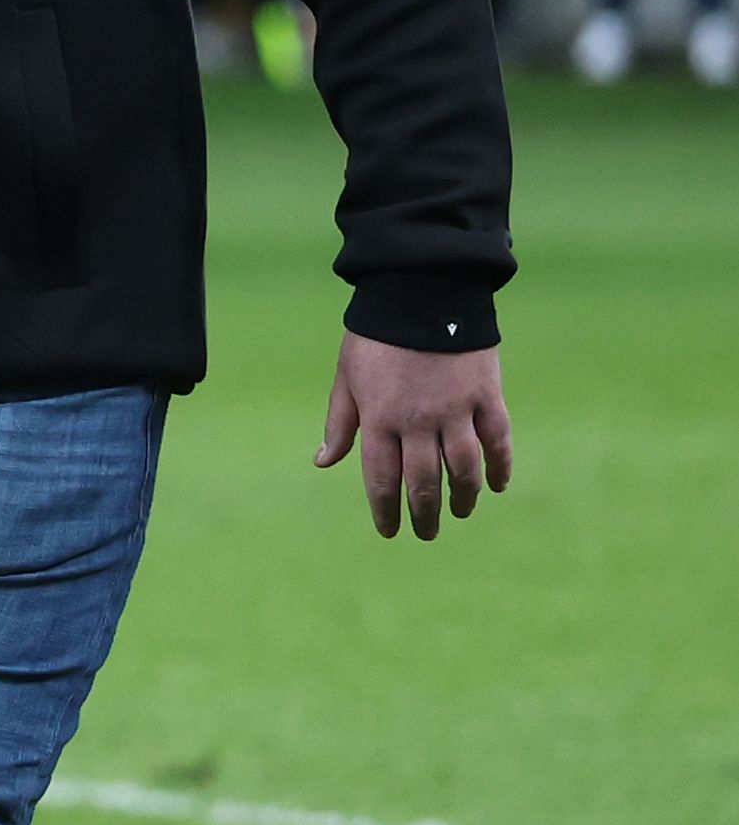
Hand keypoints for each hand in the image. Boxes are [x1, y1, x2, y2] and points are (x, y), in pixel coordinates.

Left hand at [316, 334, 509, 540]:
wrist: (421, 292)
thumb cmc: (376, 337)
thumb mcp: (346, 378)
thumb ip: (340, 423)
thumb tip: (323, 463)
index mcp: (378, 419)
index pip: (382, 479)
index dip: (386, 510)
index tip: (389, 531)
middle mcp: (417, 421)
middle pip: (424, 482)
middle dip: (424, 514)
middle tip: (426, 533)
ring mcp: (456, 409)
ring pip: (464, 468)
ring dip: (463, 496)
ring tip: (460, 511)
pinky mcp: (486, 395)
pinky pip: (497, 440)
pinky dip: (500, 465)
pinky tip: (497, 485)